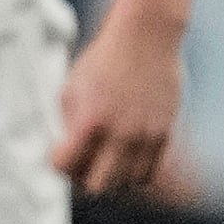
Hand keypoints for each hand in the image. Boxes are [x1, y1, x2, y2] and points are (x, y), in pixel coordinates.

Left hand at [52, 16, 184, 198]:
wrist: (146, 37)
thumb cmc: (105, 59)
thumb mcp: (72, 87)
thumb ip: (69, 123)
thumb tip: (68, 150)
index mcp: (91, 122)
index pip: (65, 165)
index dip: (58, 162)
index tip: (59, 151)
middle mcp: (121, 134)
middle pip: (98, 185)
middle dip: (84, 177)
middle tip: (81, 161)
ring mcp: (146, 135)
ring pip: (127, 183)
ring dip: (113, 176)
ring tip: (105, 159)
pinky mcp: (164, 133)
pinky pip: (150, 171)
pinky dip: (135, 170)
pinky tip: (125, 154)